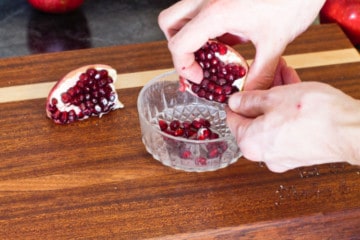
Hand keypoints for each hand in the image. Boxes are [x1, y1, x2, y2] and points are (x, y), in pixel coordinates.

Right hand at [158, 0, 325, 89]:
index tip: (199, 78)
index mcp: (216, 12)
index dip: (183, 67)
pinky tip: (226, 39)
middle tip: (196, 63)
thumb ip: (260, 74)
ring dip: (188, 36)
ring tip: (211, 52)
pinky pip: (199, 10)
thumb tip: (247, 94)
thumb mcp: (276, 41)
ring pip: (180, 14)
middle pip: (168, 23)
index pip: (179, 43)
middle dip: (178, 47)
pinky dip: (204, 28)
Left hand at [226, 59, 359, 171]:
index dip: (238, 98)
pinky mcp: (299, 152)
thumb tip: (235, 102)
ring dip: (276, 97)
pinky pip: (286, 127)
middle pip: (255, 118)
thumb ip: (248, 100)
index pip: (232, 118)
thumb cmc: (313, 115)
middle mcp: (264, 154)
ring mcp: (283, 155)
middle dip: (261, 93)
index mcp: (249, 143)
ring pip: (272, 120)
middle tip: (267, 74)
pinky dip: (287, 110)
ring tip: (283, 75)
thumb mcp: (272, 98)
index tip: (245, 85)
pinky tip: (293, 88)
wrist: (351, 131)